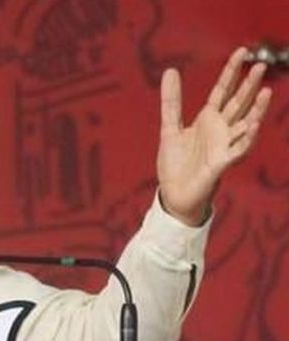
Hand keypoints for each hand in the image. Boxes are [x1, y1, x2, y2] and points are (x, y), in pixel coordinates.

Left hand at [157, 47, 272, 225]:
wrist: (174, 194)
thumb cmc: (175, 164)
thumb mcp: (169, 128)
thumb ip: (171, 101)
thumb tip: (170, 70)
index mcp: (208, 120)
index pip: (223, 91)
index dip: (232, 72)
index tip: (242, 51)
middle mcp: (220, 130)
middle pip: (238, 102)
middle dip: (249, 85)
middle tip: (262, 64)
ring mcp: (224, 145)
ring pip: (246, 123)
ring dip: (256, 109)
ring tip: (265, 91)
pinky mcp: (223, 162)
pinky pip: (239, 148)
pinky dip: (246, 137)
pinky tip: (253, 124)